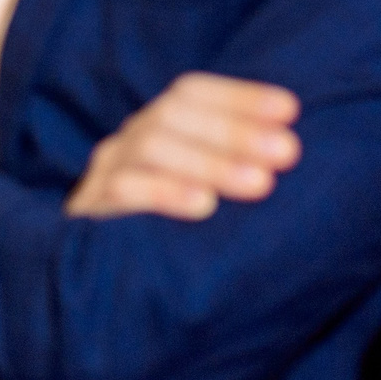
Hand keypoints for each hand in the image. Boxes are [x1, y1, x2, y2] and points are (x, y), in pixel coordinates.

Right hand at [66, 73, 300, 221]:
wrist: (88, 286)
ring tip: (260, 184)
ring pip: (150, 147)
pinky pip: (122, 190)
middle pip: (173, 114)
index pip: (190, 93)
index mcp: (154, 129)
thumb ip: (233, 169)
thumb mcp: (197, 191)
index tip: (290, 109)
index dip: (239, 96)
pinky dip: (164, 192)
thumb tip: (292, 153)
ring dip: (210, 161)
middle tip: (288, 151)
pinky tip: (203, 206)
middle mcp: (128, 143)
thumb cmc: (166, 235)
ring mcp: (105, 173)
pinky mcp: (89, 210)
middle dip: (235, 129)